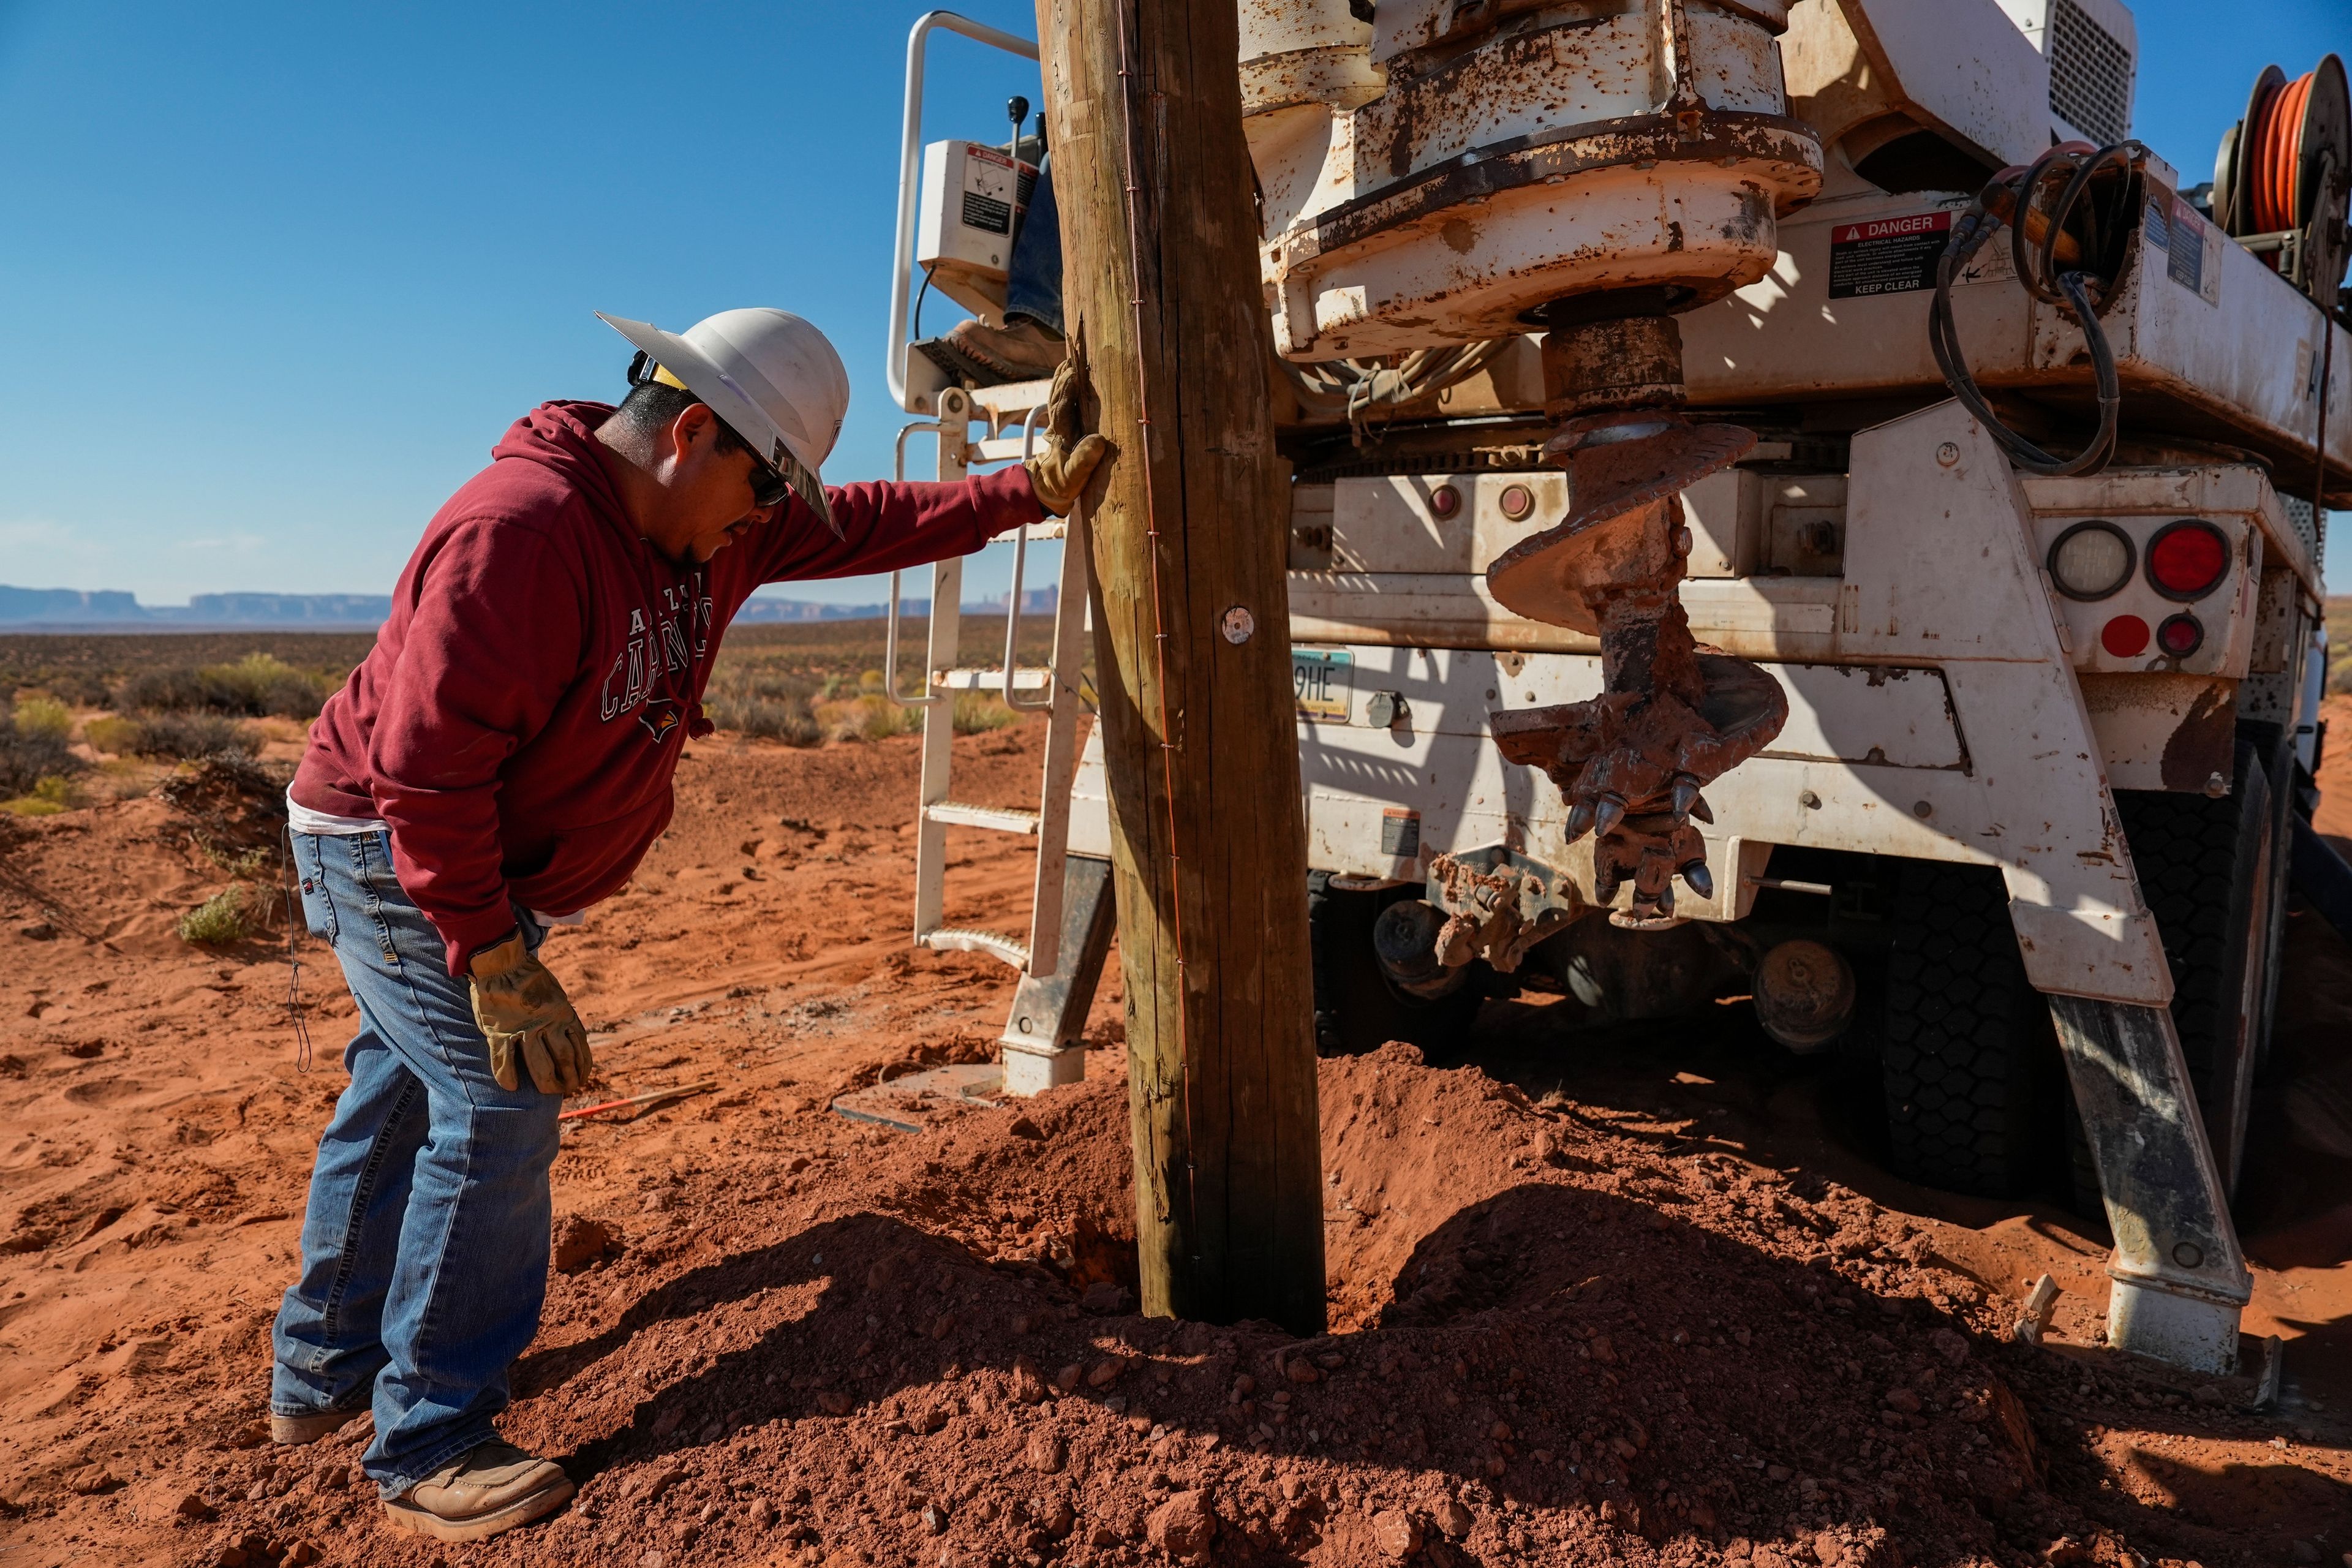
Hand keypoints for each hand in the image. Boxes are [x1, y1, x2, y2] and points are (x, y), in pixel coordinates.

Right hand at [467, 932, 593, 1095]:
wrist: (503, 963)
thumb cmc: (530, 979)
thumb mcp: (556, 996)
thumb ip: (561, 1017)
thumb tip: (569, 1038)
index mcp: (564, 1013)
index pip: (580, 1047)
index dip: (583, 1066)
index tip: (583, 1078)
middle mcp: (548, 1023)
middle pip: (564, 1060)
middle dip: (569, 1079)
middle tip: (568, 1089)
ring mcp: (523, 1029)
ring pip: (540, 1065)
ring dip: (547, 1083)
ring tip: (550, 1093)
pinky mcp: (500, 1031)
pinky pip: (504, 1060)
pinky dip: (507, 1076)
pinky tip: (511, 1087)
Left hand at [1022, 350, 1109, 515]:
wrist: (1046, 491)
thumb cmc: (1059, 485)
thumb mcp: (1071, 477)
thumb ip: (1083, 460)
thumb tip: (1097, 440)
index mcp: (1060, 434)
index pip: (1062, 406)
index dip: (1067, 390)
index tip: (1073, 373)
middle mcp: (1058, 425)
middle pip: (1058, 395)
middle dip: (1065, 377)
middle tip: (1073, 358)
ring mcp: (1061, 425)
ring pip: (1060, 397)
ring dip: (1064, 379)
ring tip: (1072, 361)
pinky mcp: (1066, 428)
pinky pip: (1066, 403)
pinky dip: (1067, 389)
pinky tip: (1073, 378)